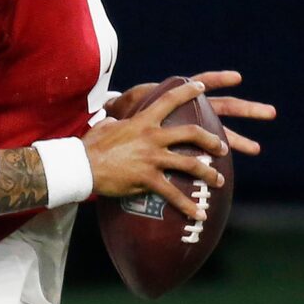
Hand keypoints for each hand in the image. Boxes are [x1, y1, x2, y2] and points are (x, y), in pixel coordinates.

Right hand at [83, 78, 227, 219]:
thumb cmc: (92, 145)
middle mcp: (152, 137)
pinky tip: (199, 213)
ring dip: (208, 174)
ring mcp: (152, 158)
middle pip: (191, 134)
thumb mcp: (109, 126)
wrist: (82, 165)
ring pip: (190, 164)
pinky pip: (173, 194)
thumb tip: (121, 121)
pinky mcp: (148, 179)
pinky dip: (188, 205)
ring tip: (219, 181)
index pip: (169, 100)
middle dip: (211, 140)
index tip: (200, 89)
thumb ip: (122, 122)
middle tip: (222, 148)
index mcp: (143, 121)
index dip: (187, 92)